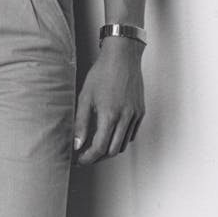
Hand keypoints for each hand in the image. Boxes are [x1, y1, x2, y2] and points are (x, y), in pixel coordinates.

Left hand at [72, 38, 144, 164]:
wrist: (122, 56)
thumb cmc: (102, 72)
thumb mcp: (85, 96)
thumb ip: (81, 122)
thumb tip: (77, 144)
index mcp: (109, 115)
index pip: (99, 148)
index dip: (88, 158)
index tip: (79, 160)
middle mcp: (125, 118)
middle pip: (112, 151)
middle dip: (97, 157)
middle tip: (85, 156)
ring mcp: (135, 115)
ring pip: (123, 144)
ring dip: (109, 149)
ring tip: (96, 146)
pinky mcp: (140, 112)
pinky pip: (131, 134)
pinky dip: (120, 139)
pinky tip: (110, 134)